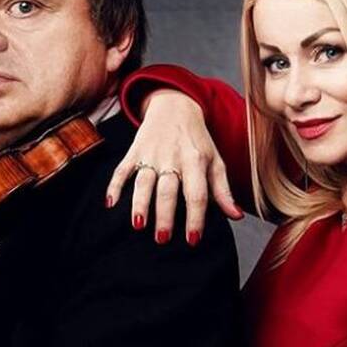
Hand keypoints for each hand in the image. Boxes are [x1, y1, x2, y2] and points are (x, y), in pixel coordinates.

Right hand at [105, 90, 241, 246]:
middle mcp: (173, 157)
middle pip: (168, 189)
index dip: (195, 217)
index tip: (192, 240)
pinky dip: (114, 186)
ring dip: (140, 203)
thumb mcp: (214, 160)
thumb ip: (223, 190)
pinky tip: (111, 204)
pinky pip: (121, 169)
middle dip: (165, 214)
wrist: (175, 105)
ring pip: (143, 181)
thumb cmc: (197, 141)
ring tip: (139, 225)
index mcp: (196, 160)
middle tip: (163, 239)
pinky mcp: (134, 151)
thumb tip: (236, 216)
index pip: (196, 193)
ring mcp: (151, 154)